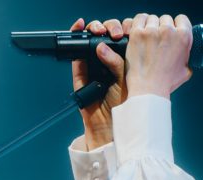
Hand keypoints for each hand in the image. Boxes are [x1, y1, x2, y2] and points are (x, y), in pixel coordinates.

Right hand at [70, 17, 131, 149]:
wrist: (111, 127)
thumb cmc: (123, 107)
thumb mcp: (125, 80)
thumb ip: (116, 62)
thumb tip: (102, 46)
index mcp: (123, 63)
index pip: (120, 40)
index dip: (119, 31)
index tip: (122, 31)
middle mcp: (108, 64)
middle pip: (104, 38)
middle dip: (106, 29)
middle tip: (111, 32)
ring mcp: (94, 68)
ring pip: (89, 43)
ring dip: (91, 31)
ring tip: (96, 29)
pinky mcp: (80, 75)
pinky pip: (76, 56)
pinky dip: (76, 43)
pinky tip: (80, 30)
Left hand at [125, 14, 193, 99]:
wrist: (148, 89)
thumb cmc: (166, 82)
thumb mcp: (186, 70)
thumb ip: (187, 56)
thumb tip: (187, 52)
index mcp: (183, 37)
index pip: (182, 19)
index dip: (177, 26)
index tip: (172, 32)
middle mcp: (168, 31)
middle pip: (166, 19)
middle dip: (163, 28)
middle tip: (158, 41)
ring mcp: (152, 31)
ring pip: (152, 18)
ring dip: (150, 26)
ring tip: (148, 39)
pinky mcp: (137, 33)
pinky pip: (138, 19)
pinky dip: (139, 24)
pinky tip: (139, 33)